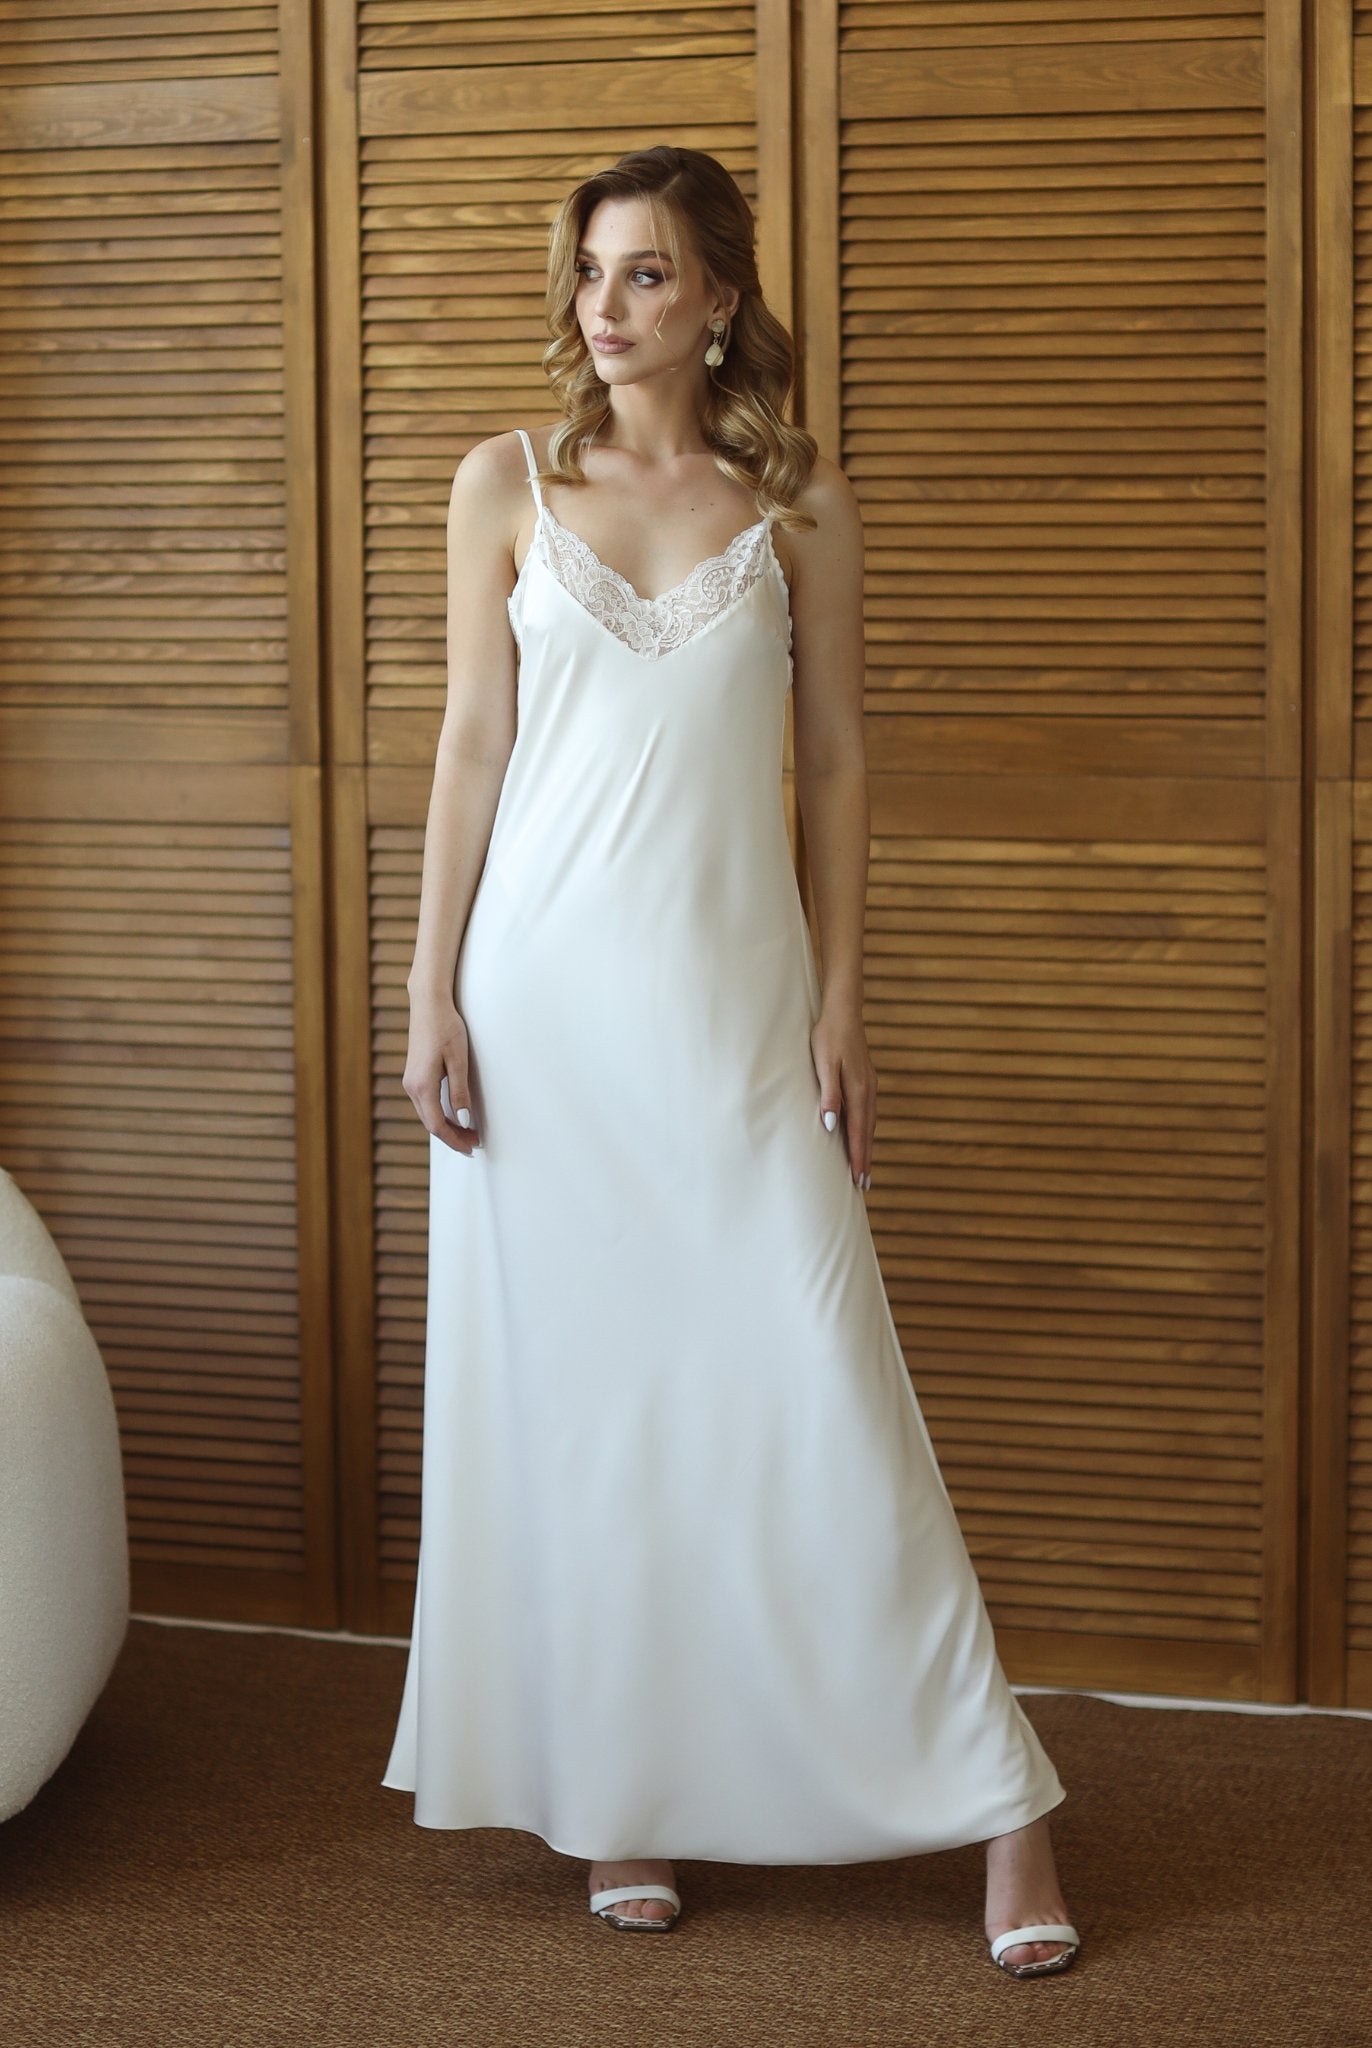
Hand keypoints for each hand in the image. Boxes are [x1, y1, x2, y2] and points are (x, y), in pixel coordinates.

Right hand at [403, 995, 480, 1154]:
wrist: (428, 1004)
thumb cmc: (446, 1028)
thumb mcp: (458, 1061)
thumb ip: (460, 1092)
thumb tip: (464, 1121)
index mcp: (422, 1086)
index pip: (438, 1125)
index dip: (455, 1139)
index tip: (472, 1147)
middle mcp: (412, 1087)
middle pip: (430, 1123)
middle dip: (452, 1137)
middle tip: (473, 1144)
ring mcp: (410, 1081)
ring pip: (427, 1115)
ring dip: (446, 1126)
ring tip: (467, 1133)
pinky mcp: (413, 1075)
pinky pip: (425, 1104)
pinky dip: (439, 1114)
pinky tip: (454, 1115)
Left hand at [810, 999, 874, 1189]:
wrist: (843, 1011)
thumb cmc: (828, 1037)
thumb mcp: (824, 1064)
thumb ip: (829, 1095)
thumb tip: (831, 1126)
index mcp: (857, 1090)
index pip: (858, 1132)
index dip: (857, 1157)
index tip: (858, 1179)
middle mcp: (867, 1091)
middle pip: (867, 1132)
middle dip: (865, 1158)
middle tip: (863, 1185)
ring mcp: (869, 1085)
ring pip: (870, 1123)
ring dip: (867, 1146)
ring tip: (864, 1167)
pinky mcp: (866, 1080)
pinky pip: (868, 1112)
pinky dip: (866, 1129)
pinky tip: (862, 1135)